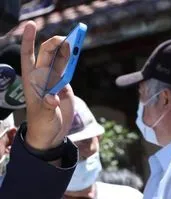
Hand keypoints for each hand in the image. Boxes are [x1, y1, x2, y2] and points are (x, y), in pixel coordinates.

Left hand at [20, 21, 74, 149]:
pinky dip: (72, 60)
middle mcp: (42, 77)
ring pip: (59, 60)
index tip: (31, 25)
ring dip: (66, 49)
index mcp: (32, 81)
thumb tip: (52, 98)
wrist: (51, 134)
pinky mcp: (64, 87)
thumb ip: (48, 107)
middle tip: (66, 38)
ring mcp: (54, 81)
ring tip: (75, 39)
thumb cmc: (42, 125)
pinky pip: (68, 69)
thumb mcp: (44, 117)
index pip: (28, 56)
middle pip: (47, 54)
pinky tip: (76, 51)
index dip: (28, 40)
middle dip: (54, 43)